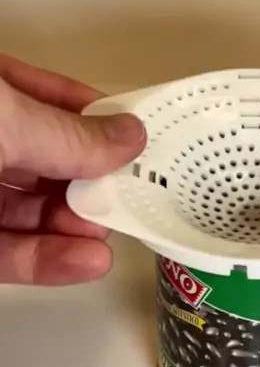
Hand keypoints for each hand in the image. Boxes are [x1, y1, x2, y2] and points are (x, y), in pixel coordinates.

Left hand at [0, 55, 145, 284]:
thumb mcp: (6, 118)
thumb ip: (68, 135)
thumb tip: (130, 136)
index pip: (52, 103)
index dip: (97, 121)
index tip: (139, 142)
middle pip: (49, 166)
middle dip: (89, 185)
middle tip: (123, 197)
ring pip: (33, 215)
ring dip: (76, 229)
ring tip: (104, 235)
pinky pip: (10, 255)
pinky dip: (49, 261)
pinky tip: (87, 262)